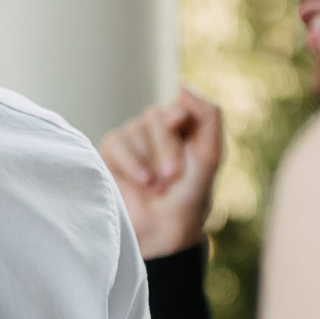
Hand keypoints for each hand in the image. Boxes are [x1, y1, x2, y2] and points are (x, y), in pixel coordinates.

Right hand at [99, 89, 224, 259]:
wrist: (163, 232)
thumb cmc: (189, 197)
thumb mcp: (209, 157)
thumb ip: (208, 117)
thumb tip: (184, 86)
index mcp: (183, 126)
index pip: (179, 106)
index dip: (178, 120)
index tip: (181, 131)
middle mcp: (156, 129)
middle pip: (156, 117)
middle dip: (165, 148)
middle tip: (172, 176)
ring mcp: (132, 138)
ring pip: (134, 130)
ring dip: (147, 161)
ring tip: (155, 186)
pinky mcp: (110, 152)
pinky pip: (115, 143)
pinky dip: (129, 162)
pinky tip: (140, 181)